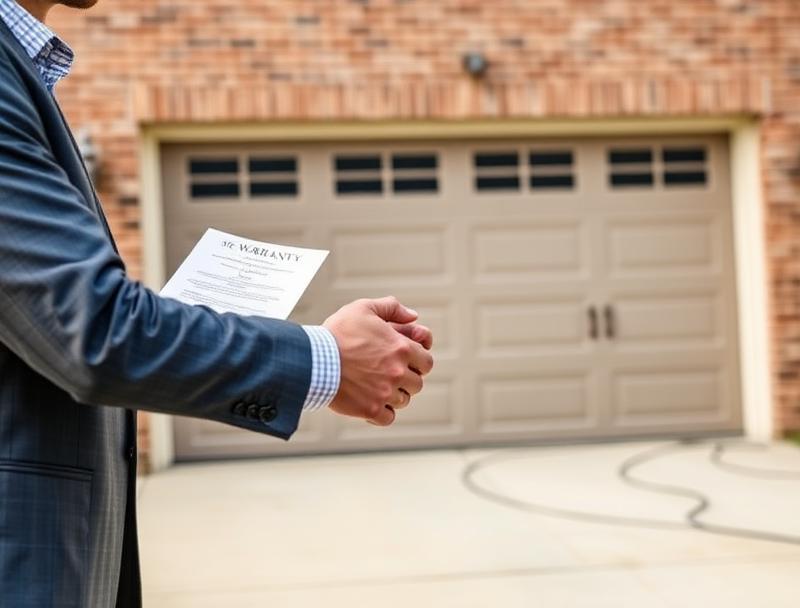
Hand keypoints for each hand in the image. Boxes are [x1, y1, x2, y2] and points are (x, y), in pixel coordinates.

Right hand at [323, 297, 433, 425]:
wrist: (313, 359)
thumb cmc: (337, 332)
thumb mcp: (364, 308)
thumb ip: (392, 307)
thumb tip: (413, 316)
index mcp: (401, 348)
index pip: (426, 362)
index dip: (417, 362)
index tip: (405, 362)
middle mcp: (398, 372)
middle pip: (417, 383)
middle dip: (407, 379)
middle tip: (389, 374)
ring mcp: (385, 392)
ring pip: (403, 401)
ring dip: (394, 395)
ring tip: (376, 387)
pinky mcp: (371, 409)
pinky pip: (388, 418)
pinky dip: (382, 413)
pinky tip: (371, 403)